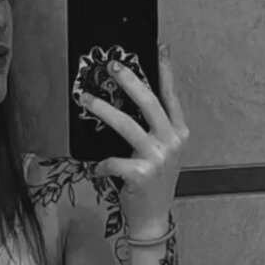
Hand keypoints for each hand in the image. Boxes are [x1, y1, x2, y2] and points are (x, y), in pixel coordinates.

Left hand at [85, 46, 189, 233]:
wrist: (153, 216)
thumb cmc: (153, 182)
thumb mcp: (162, 152)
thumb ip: (154, 130)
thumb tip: (129, 102)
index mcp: (179, 133)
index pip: (171, 96)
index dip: (166, 71)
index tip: (160, 48)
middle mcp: (171, 142)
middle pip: (149, 102)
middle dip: (129, 80)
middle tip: (111, 65)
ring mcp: (157, 158)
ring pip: (126, 125)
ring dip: (103, 110)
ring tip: (86, 98)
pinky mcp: (141, 174)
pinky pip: (112, 160)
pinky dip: (101, 164)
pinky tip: (97, 170)